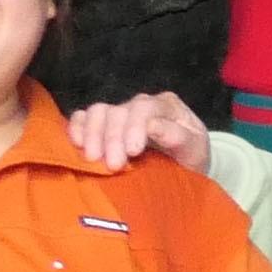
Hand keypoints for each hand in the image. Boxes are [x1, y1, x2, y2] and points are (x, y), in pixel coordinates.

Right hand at [70, 90, 210, 171]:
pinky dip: (76, 128)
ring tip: (93, 159)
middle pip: (118, 111)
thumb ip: (178, 136)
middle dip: (112, 138)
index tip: (132, 152)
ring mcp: (119, 112)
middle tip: (112, 165)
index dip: (134, 127)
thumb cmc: (190, 157)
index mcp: (166, 106)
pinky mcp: (103, 125)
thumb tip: (152, 126)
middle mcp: (140, 104)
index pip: (144, 108)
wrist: (184, 168)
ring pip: (98, 112)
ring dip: (92, 135)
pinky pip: (83, 118)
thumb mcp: (194, 149)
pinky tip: (76, 145)